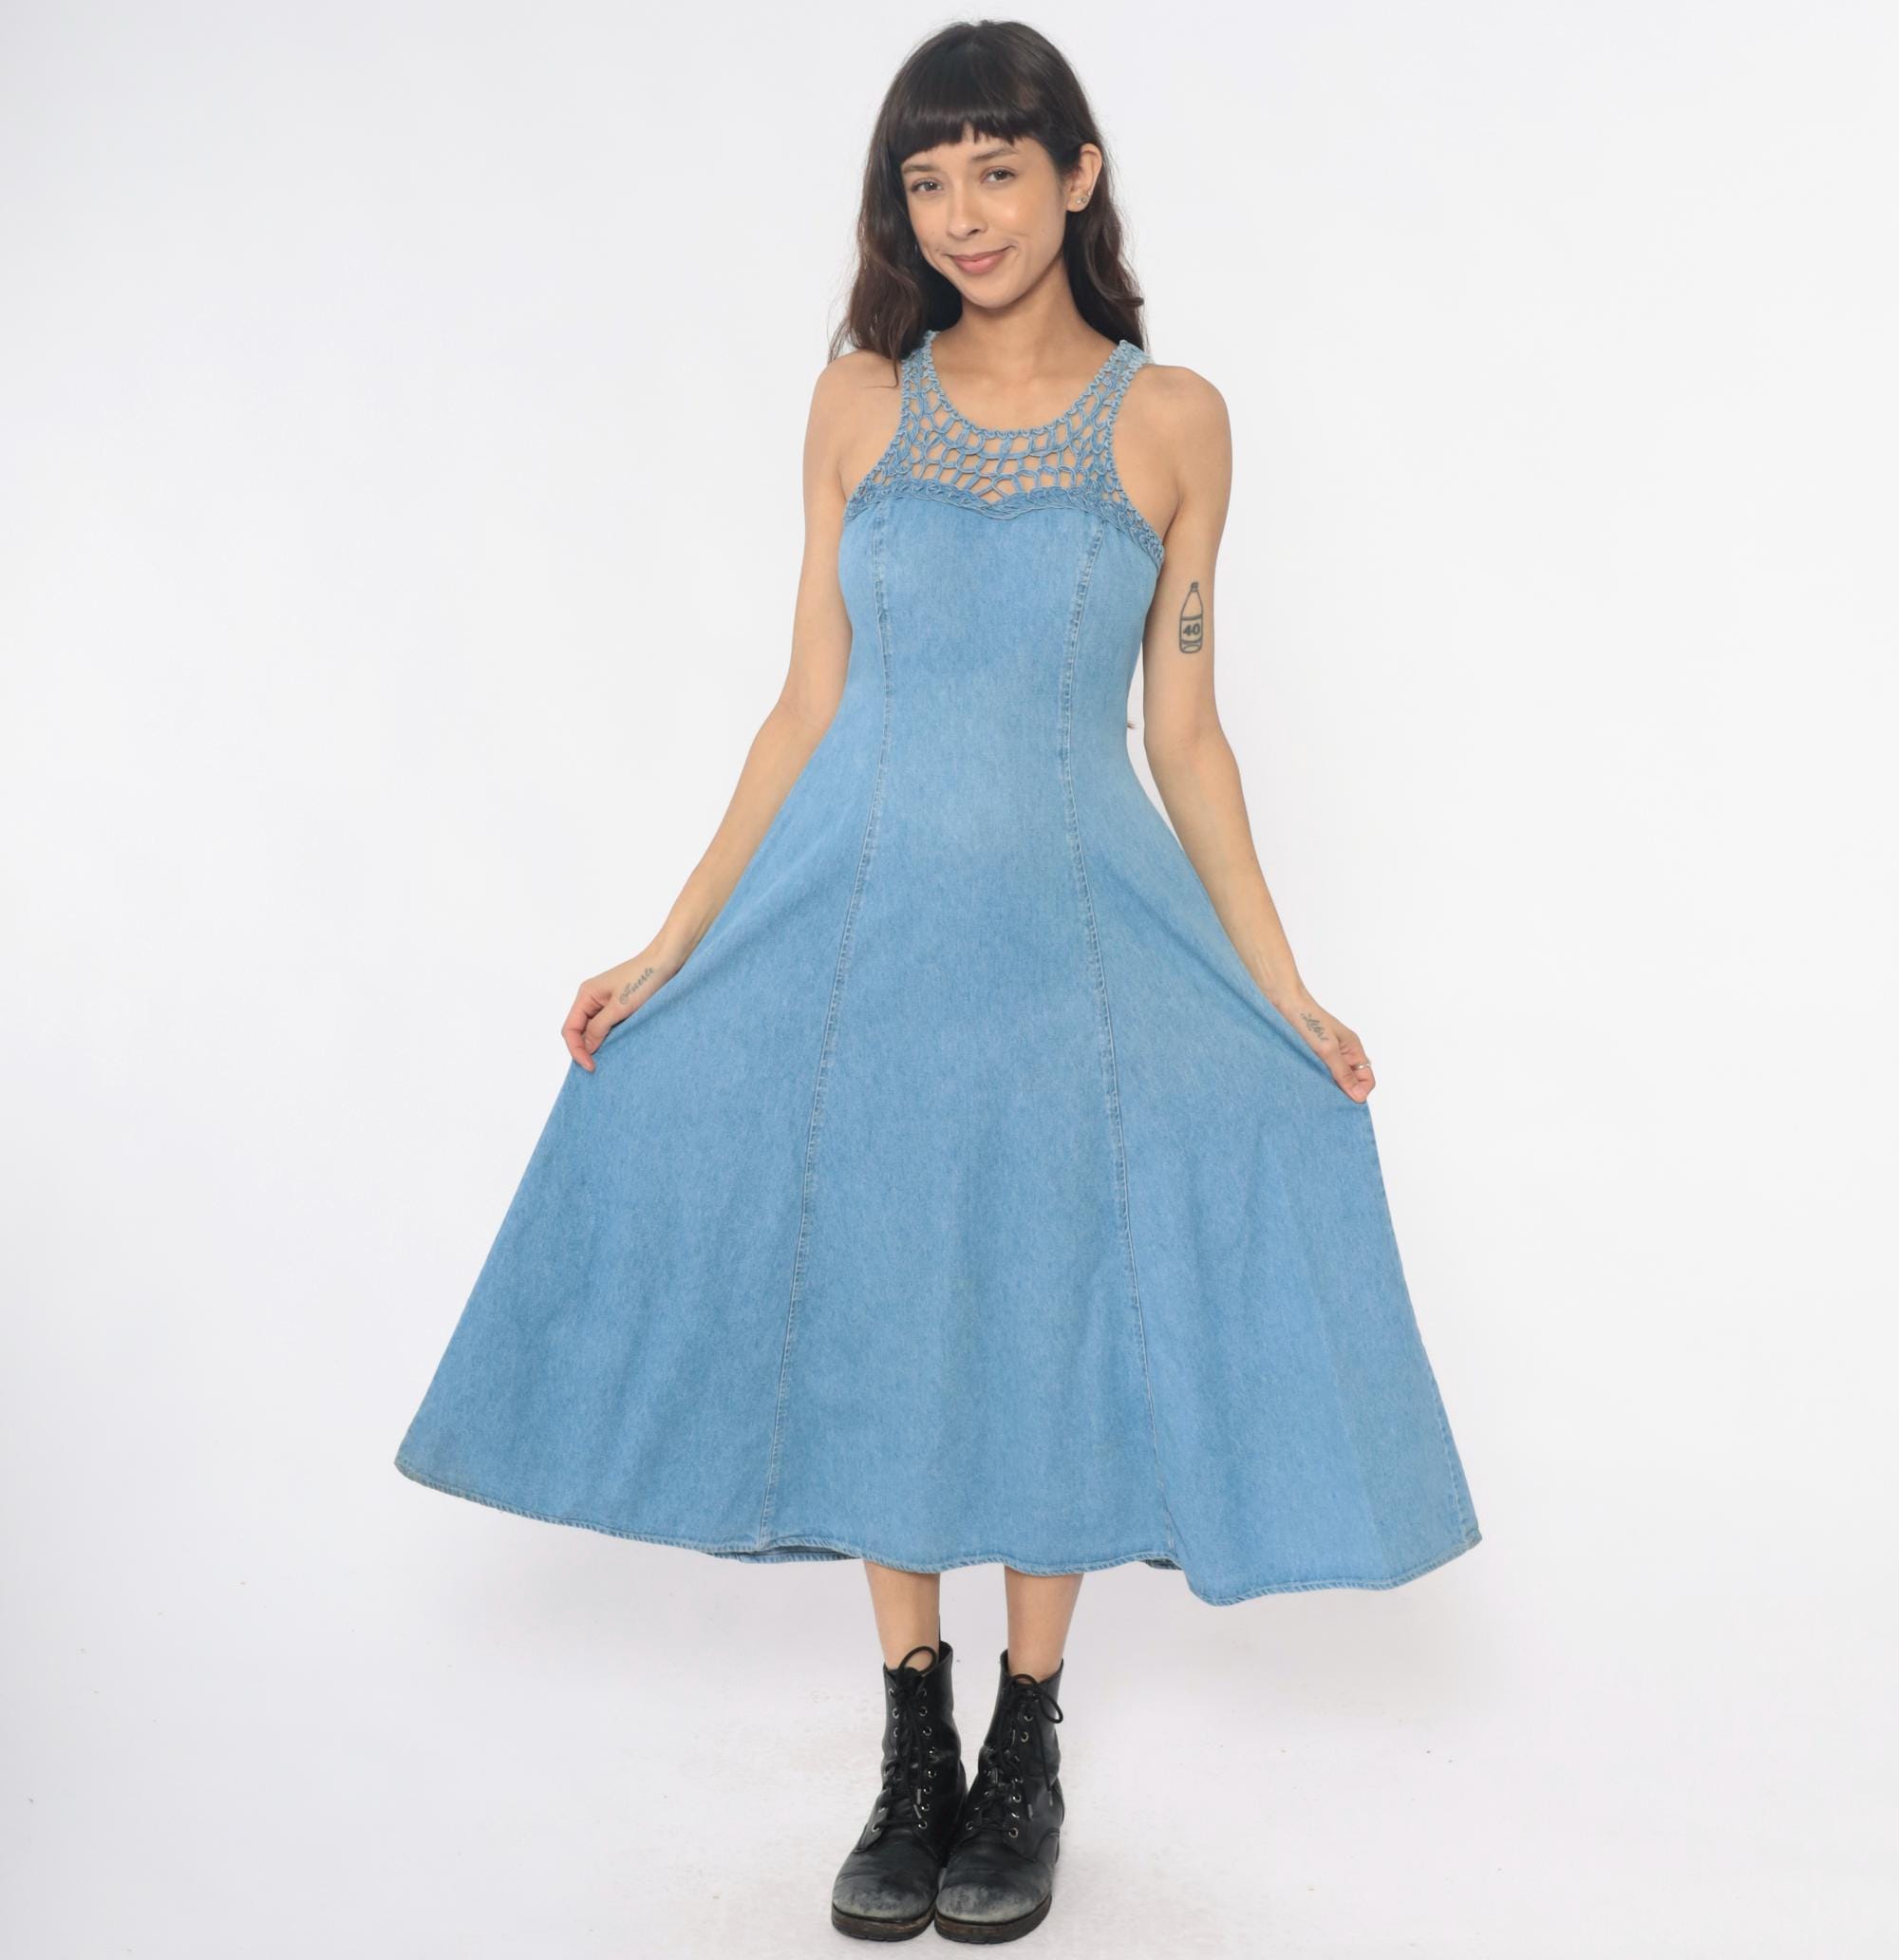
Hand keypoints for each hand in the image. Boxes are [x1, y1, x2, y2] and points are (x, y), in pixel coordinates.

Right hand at [562, 936, 685, 1070]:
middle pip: (579, 1031)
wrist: (667, 961)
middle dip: (585, 1049)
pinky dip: (610, 1038)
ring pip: (594, 1030)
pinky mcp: (620, 1005)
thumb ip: (599, 1028)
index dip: (576, 1050)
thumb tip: (586, 1048)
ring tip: (608, 1061)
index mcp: (586, 995)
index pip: (570, 1029)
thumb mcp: (620, 1007)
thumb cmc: (644, 978)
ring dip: (598, 1045)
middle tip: (598, 1068)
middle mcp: (592, 998)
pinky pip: (608, 1026)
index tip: (591, 1066)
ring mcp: (606, 1002)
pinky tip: (619, 1047)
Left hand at [1281, 993, 1375, 1101]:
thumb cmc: (1306, 1018)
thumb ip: (1343, 1073)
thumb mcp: (1328, 1049)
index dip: (1359, 1092)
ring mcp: (1326, 1053)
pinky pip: (1318, 1073)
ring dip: (1326, 1086)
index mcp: (1353, 1048)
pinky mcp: (1310, 1054)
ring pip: (1333, 1078)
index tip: (1343, 1100)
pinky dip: (1314, 1079)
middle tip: (1326, 1098)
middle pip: (1351, 1081)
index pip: (1367, 1079)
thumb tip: (1359, 1096)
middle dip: (1342, 1092)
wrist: (1281, 1000)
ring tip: (1313, 1089)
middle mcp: (1343, 1052)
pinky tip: (1305, 1082)